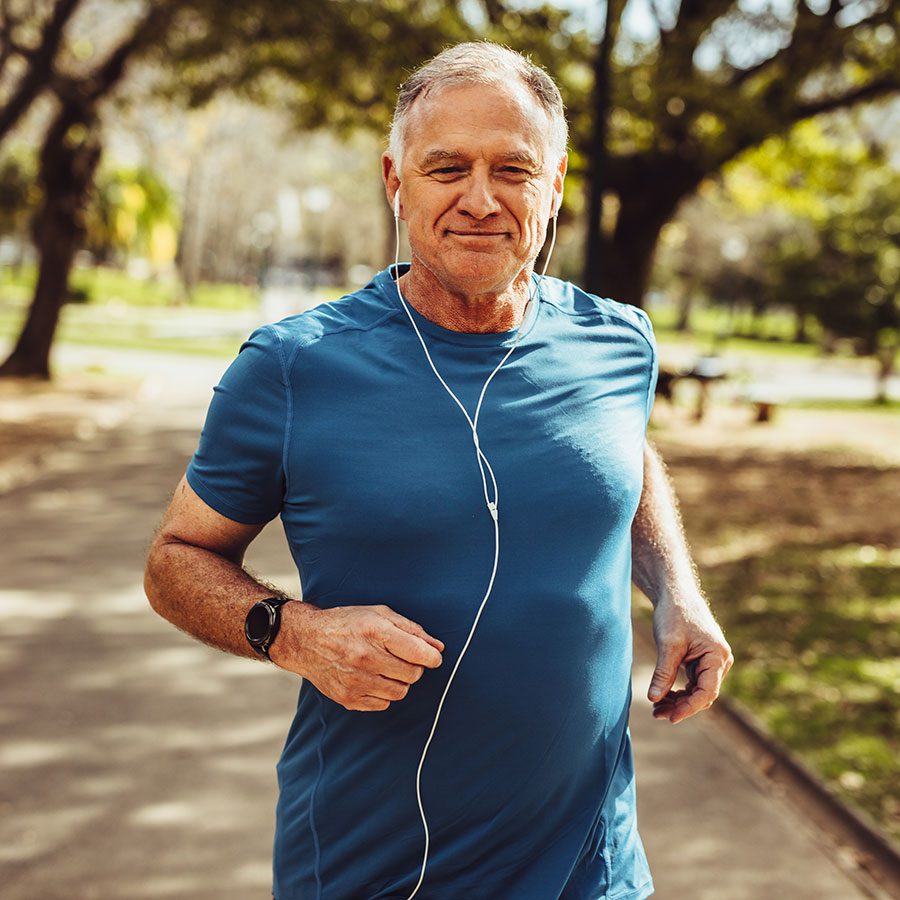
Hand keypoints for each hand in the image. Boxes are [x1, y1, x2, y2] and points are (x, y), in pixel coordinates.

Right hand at [270, 602, 443, 711]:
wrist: (307, 640)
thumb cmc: (347, 623)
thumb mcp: (379, 614)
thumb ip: (411, 630)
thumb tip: (437, 648)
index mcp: (376, 632)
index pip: (419, 653)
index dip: (432, 657)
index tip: (432, 657)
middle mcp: (366, 657)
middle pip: (412, 674)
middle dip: (414, 667)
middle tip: (403, 659)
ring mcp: (356, 680)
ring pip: (399, 692)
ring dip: (399, 681)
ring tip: (387, 668)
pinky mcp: (348, 698)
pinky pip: (382, 704)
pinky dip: (383, 694)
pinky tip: (373, 678)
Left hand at [648, 597, 733, 723]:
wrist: (676, 595)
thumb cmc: (674, 615)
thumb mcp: (667, 644)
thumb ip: (663, 673)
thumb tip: (653, 699)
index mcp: (717, 656)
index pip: (707, 692)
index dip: (689, 707)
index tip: (671, 717)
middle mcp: (719, 662)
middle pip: (703, 695)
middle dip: (681, 706)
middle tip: (656, 714)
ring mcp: (712, 663)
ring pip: (697, 692)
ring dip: (678, 701)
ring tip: (656, 708)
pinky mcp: (702, 662)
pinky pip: (693, 684)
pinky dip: (679, 692)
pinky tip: (662, 697)